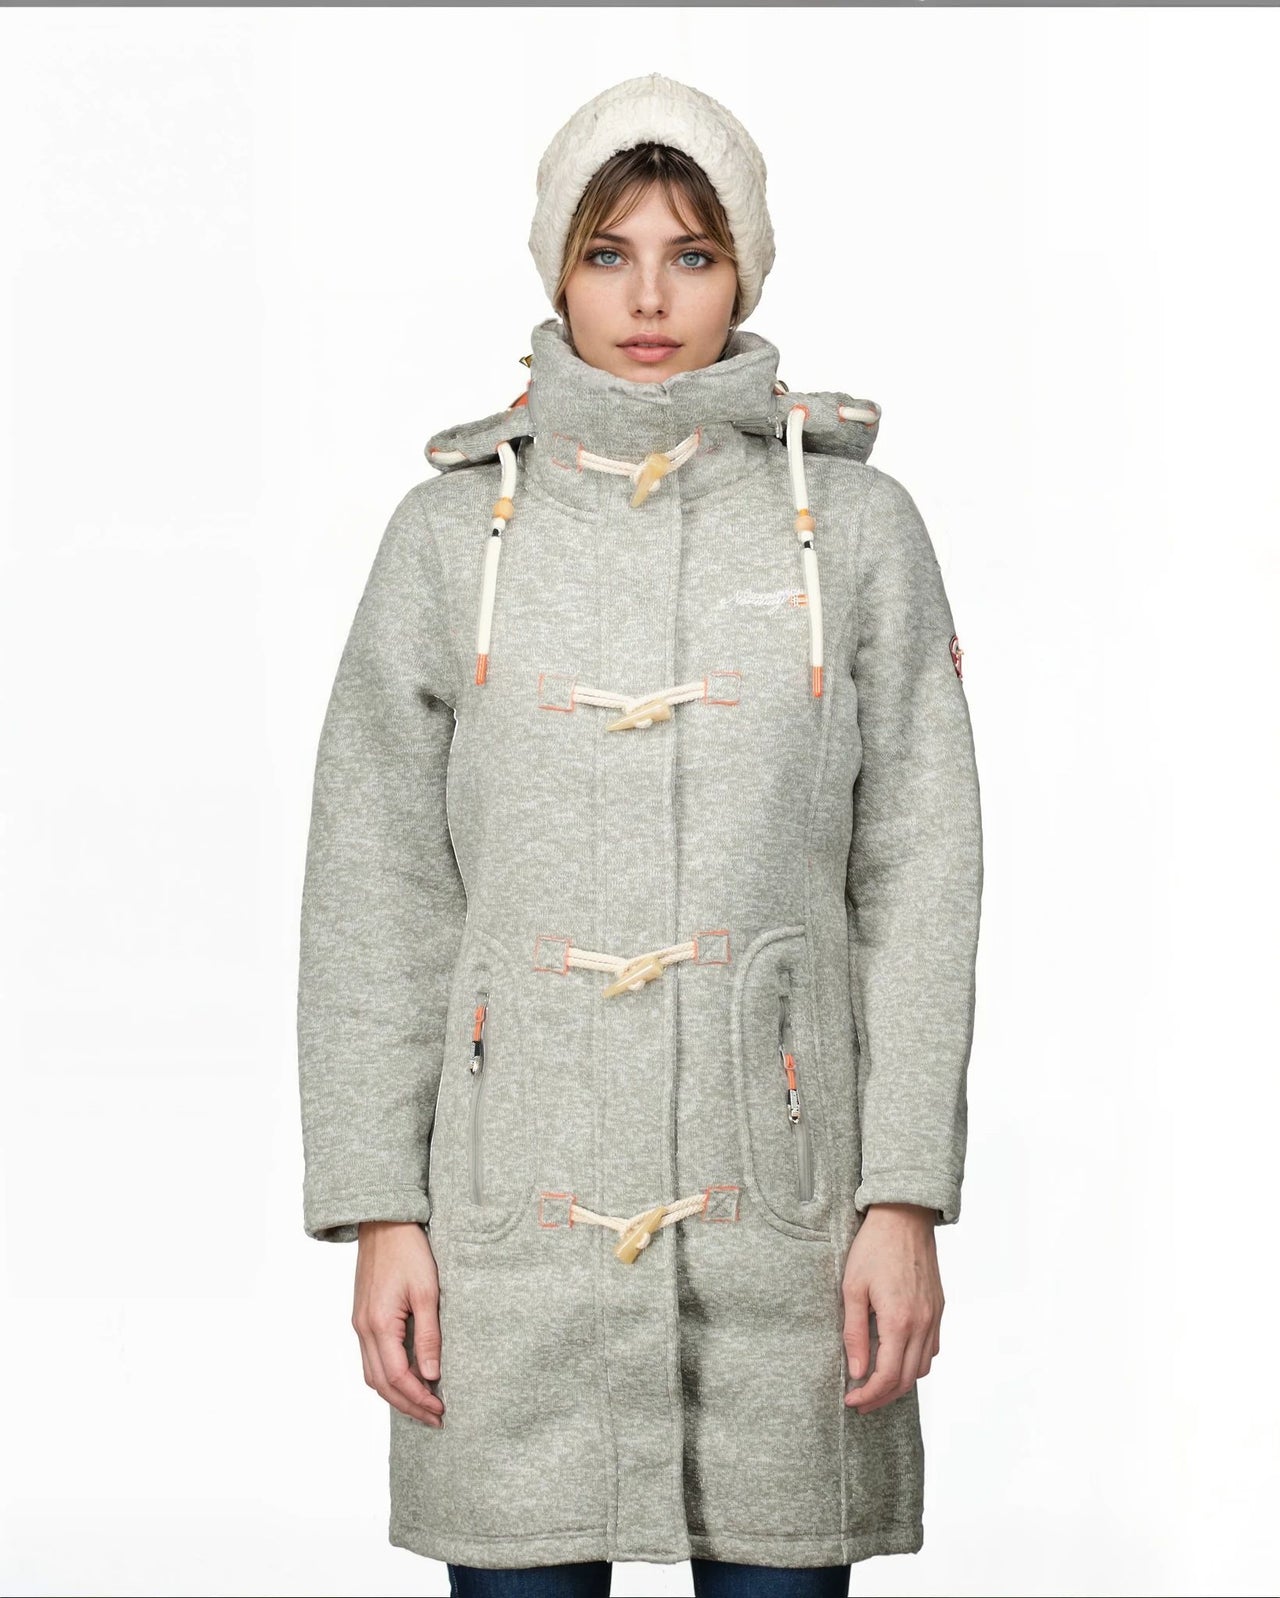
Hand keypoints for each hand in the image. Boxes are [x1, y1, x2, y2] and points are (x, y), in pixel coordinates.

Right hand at [352, 1221, 444, 1426]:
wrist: (384, 1224)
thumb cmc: (409, 1251)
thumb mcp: (428, 1292)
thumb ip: (429, 1336)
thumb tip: (432, 1375)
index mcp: (379, 1324)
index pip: (397, 1377)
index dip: (419, 1398)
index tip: (441, 1410)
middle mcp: (363, 1329)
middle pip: (381, 1384)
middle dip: (408, 1405)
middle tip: (435, 1417)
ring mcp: (359, 1324)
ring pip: (373, 1375)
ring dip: (396, 1394)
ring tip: (423, 1405)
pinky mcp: (362, 1318)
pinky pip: (371, 1359)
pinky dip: (388, 1376)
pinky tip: (407, 1379)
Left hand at [841, 1203, 943, 1414]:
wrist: (904, 1217)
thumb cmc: (873, 1248)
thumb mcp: (852, 1288)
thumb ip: (854, 1334)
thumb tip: (857, 1372)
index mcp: (899, 1320)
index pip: (887, 1376)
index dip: (869, 1395)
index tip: (851, 1401)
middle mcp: (922, 1323)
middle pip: (907, 1379)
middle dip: (882, 1397)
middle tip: (860, 1402)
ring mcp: (934, 1317)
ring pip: (922, 1367)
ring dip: (900, 1381)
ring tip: (876, 1382)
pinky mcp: (938, 1308)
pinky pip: (931, 1348)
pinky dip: (914, 1361)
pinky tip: (896, 1356)